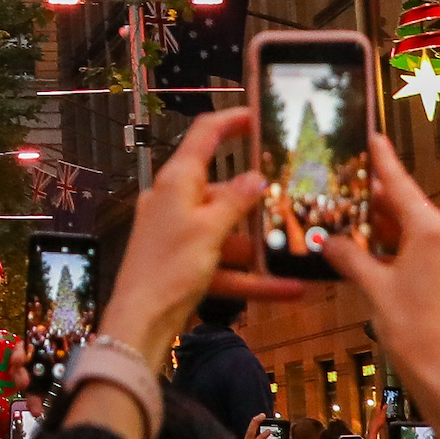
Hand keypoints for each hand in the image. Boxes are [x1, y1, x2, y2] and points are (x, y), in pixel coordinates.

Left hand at [101, 107, 297, 360]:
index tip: (257, 116)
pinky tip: (290, 290)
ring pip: (226, 231)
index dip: (230, 121)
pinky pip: (224, 265)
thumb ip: (235, 202)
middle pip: (221, 190)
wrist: (141, 323)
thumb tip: (255, 177)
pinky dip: (252, 276)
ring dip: (258, 245)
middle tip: (292, 198)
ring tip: (298, 250)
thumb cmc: (170, 268)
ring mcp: (179, 233)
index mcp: (177, 181)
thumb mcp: (209, 230)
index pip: (203, 136)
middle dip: (256, 200)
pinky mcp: (184, 263)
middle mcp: (175, 201)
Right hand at [328, 141, 439, 398]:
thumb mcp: (373, 290)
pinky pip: (437, 254)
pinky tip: (390, 263)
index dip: (385, 161)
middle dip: (382, 206)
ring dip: (396, 233)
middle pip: (412, 210)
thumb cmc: (414, 333)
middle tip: (354, 197)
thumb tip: (331, 242)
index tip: (375, 138)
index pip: (402, 185)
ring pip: (424, 234)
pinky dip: (413, 252)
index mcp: (431, 231)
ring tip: (365, 234)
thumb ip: (351, 257)